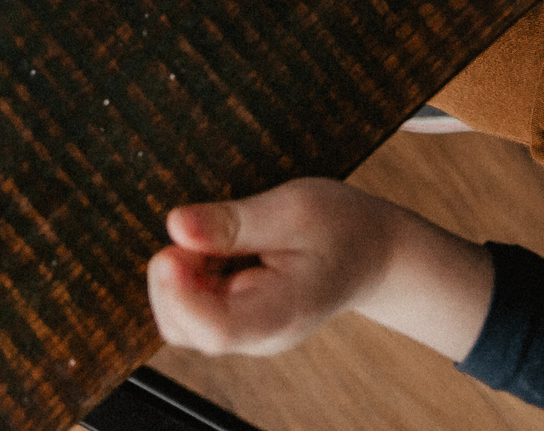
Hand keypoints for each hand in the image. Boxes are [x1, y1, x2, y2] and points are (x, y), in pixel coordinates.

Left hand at [148, 179, 492, 360]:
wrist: (373, 253)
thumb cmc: (343, 228)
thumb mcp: (295, 207)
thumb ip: (235, 221)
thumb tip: (175, 227)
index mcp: (280, 314)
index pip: (214, 330)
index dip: (178, 294)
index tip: (170, 251)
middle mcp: (256, 336)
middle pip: (183, 326)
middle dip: (173, 275)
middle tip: (205, 227)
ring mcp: (243, 332)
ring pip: (178, 317)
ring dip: (181, 271)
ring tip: (224, 235)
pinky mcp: (233, 319)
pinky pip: (190, 305)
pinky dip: (190, 272)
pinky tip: (221, 246)